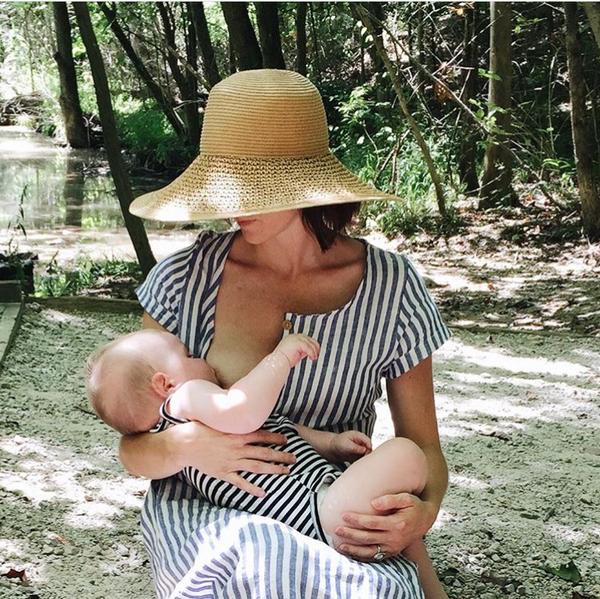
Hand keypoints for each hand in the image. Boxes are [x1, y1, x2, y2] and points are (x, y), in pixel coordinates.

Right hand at [177, 420, 296, 496]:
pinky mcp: (223, 473)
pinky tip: (263, 492)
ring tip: (286, 472)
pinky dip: (252, 488)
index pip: (261, 435)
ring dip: (273, 469)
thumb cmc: (199, 429)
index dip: (275, 438)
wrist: (184, 445)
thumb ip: (231, 420)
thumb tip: (240, 411)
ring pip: (256, 467)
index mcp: (236, 434)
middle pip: (264, 452)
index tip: (285, 440)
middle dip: (280, 455)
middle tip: (294, 458)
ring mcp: (231, 462)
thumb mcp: (218, 420)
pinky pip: (240, 482)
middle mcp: (237, 449)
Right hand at [275, 334, 319, 367]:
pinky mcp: (297, 343)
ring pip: (310, 343)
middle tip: (317, 355)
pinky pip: (308, 347)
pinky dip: (312, 353)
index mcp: (292, 337)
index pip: (306, 338)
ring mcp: (295, 338)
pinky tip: (312, 358)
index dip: (313, 345)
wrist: (277, 362)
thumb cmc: (284, 360)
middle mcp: (294, 336)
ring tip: (314, 358)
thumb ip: (303, 350)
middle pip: (309, 339)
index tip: (316, 352)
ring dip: (314, 351)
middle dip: (315, 347)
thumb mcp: (296, 353)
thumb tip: (312, 351)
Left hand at [329, 430, 371, 462]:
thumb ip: (356, 447)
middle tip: (364, 461)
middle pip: (370, 449)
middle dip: (368, 456)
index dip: (371, 449)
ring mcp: (360, 449)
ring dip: (365, 460)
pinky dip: (361, 463)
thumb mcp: (347, 444)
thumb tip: (365, 450)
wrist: (331, 448)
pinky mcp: (358, 455)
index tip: (369, 455)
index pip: (369, 442)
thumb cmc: (338, 442)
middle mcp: (361, 443)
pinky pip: (363, 459)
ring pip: (367, 455)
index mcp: (359, 436)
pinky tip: (358, 465)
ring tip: (360, 464)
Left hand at [334, 493, 437, 560]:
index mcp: (397, 524)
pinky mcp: (392, 552)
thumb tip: (373, 503)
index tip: (344, 515)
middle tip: (336, 529)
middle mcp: (394, 538)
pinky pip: (375, 556)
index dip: (357, 520)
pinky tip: (352, 553)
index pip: (372, 523)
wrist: (425, 520)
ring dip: (354, 549)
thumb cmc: (414, 506)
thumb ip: (390, 499)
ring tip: (339, 546)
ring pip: (370, 550)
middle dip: (351, 534)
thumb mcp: (406, 498)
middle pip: (368, 537)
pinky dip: (363, 556)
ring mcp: (393, 547)